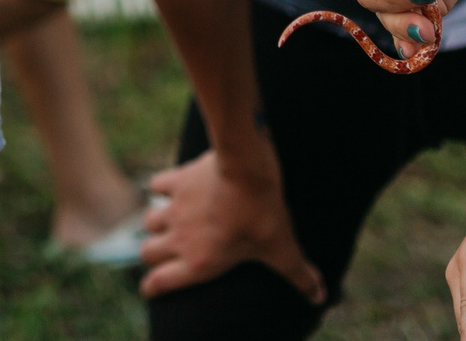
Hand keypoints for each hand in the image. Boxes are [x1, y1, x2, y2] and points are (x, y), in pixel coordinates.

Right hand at [139, 144, 328, 302]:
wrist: (246, 169)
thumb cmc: (262, 213)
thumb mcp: (283, 250)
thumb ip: (297, 275)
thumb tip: (317, 297)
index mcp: (200, 263)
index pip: (161, 282)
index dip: (153, 288)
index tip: (151, 289)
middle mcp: (180, 238)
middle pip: (147, 252)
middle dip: (153, 256)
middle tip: (165, 254)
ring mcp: (175, 208)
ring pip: (149, 221)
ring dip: (156, 224)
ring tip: (169, 223)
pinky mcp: (177, 181)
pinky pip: (157, 186)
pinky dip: (161, 188)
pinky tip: (171, 187)